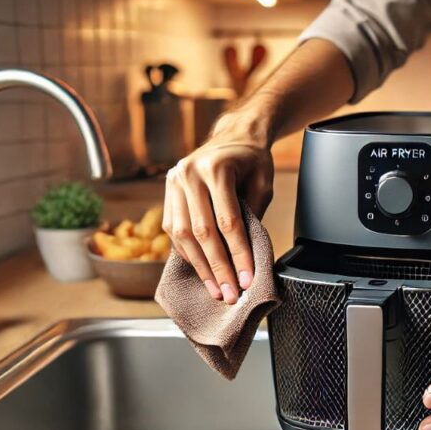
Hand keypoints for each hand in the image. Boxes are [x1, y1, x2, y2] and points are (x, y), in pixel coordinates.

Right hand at [163, 108, 274, 303]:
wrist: (233, 136)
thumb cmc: (252, 161)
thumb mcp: (263, 184)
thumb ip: (253, 216)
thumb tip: (246, 260)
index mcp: (216, 168)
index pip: (228, 222)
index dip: (238, 254)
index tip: (247, 279)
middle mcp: (188, 173)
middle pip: (202, 232)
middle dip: (217, 268)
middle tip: (230, 294)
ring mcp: (173, 182)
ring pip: (182, 235)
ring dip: (200, 266)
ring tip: (216, 290)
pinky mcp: (167, 191)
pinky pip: (173, 230)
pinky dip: (188, 253)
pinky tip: (202, 270)